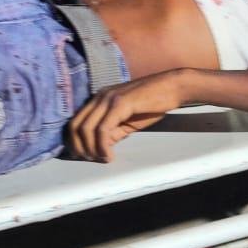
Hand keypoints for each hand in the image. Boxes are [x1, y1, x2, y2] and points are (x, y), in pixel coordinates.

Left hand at [67, 71, 185, 161]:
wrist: (173, 87)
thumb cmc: (153, 103)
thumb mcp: (128, 121)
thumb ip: (112, 133)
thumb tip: (99, 148)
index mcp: (99, 99)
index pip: (75, 121)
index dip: (75, 142)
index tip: (85, 157)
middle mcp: (100, 96)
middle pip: (75, 125)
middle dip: (80, 148)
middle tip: (91, 161)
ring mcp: (109, 98)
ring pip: (87, 128)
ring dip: (91, 149)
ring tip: (103, 159)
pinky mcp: (120, 103)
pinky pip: (103, 128)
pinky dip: (102, 145)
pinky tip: (110, 155)